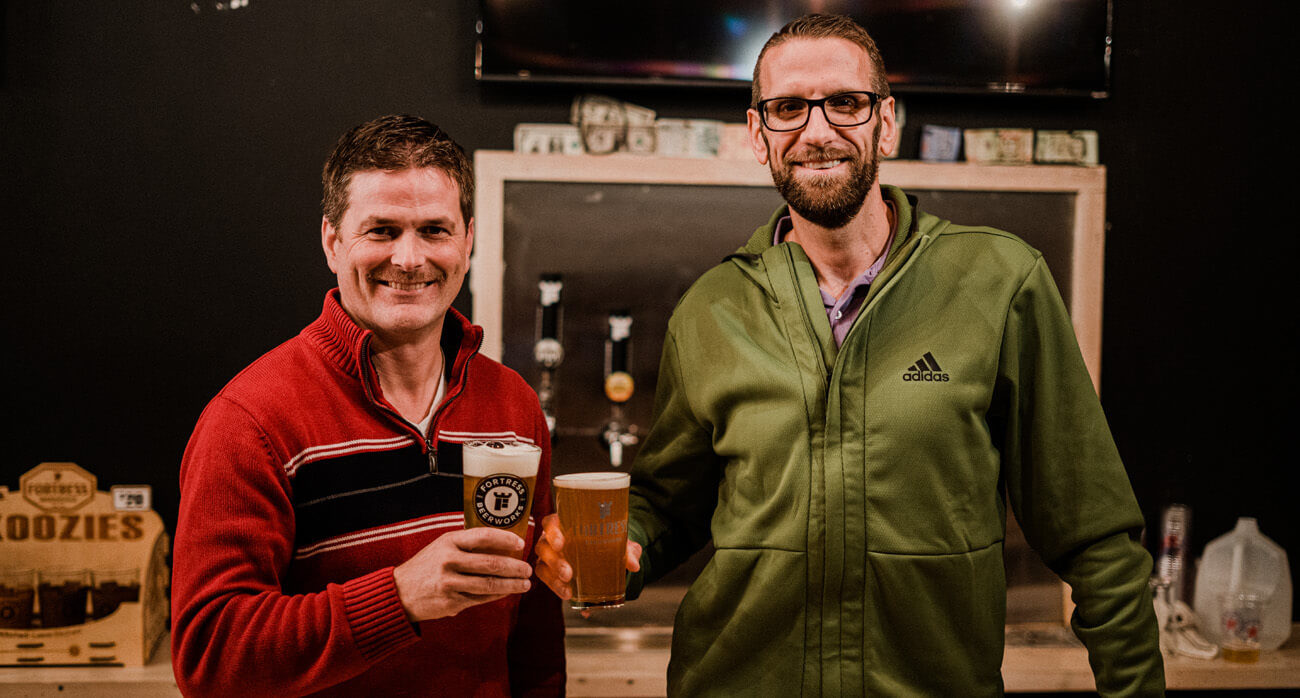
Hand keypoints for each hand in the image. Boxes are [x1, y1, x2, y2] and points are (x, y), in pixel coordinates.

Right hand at [393, 527, 532, 621]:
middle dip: (515, 567)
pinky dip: (497, 595)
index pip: (483, 536)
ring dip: (512, 585)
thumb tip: (505, 546)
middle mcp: (449, 560)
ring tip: (525, 584)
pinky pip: (481, 598)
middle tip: (528, 569)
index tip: (520, 543)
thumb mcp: (443, 547)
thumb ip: (468, 546)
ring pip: (490, 584)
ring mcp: (450, 583)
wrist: (400, 591)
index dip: (505, 539)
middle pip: (491, 563)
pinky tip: (506, 592)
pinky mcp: (451, 602)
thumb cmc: (428, 566)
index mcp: (449, 542)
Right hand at [534, 513, 641, 601]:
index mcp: (565, 523)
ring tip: (568, 590)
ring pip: (542, 565)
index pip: (551, 523)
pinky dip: (556, 587)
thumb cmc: (606, 540)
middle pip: (544, 546)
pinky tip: (568, 594)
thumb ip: (627, 550)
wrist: (604, 554)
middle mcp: (552, 538)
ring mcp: (549, 555)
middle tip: (568, 573)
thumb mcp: (618, 542)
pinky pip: (546, 579)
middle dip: (554, 561)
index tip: (561, 544)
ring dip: (553, 578)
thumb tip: (634, 565)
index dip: (552, 532)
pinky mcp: (549, 571)